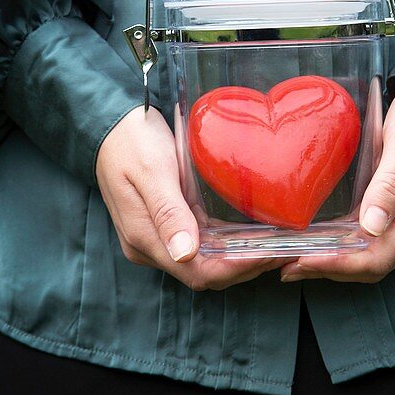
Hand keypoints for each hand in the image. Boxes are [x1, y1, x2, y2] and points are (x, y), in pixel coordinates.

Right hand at [95, 106, 295, 290]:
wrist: (109, 122)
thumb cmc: (131, 140)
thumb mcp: (153, 171)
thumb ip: (168, 212)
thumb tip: (186, 253)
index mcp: (145, 239)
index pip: (199, 272)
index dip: (237, 269)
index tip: (272, 254)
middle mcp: (150, 246)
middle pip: (204, 272)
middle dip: (245, 266)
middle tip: (285, 248)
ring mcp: (157, 236)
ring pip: (205, 260)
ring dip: (239, 257)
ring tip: (276, 243)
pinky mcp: (165, 222)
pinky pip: (200, 242)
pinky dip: (226, 243)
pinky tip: (250, 234)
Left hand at [280, 77, 394, 283]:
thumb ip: (390, 184)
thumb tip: (371, 226)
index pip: (378, 258)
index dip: (339, 265)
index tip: (303, 261)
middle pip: (375, 263)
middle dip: (332, 269)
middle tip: (289, 265)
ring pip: (376, 254)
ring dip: (339, 260)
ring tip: (299, 257)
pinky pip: (378, 236)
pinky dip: (350, 243)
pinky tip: (327, 238)